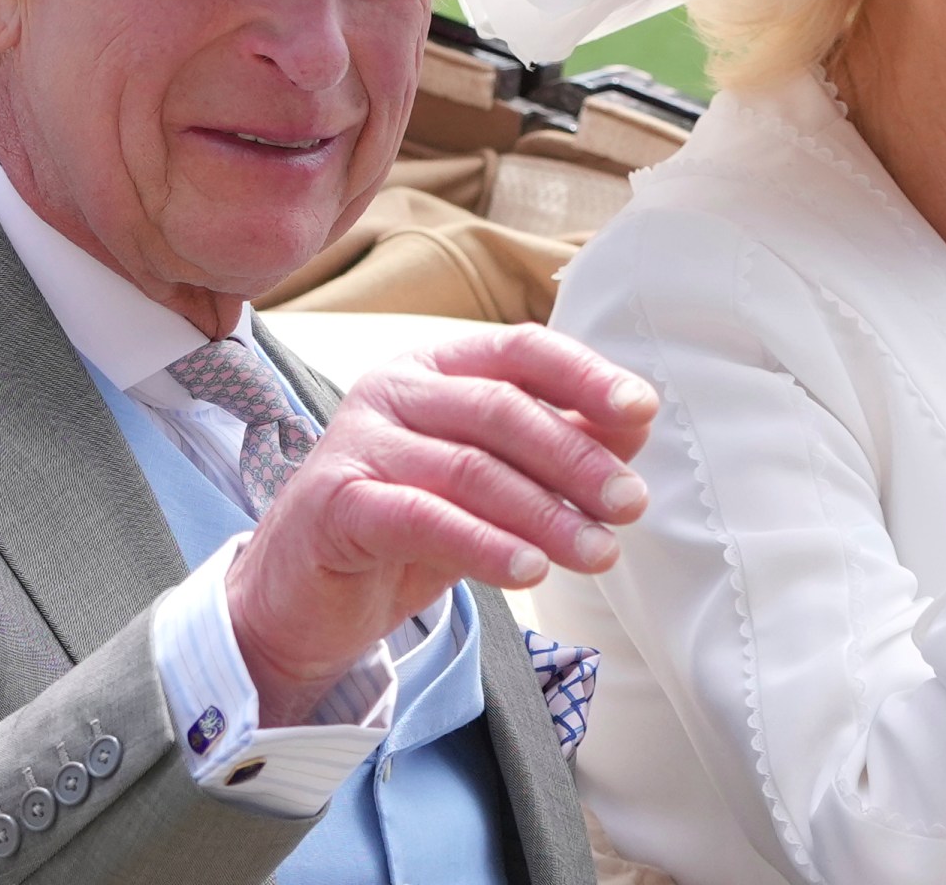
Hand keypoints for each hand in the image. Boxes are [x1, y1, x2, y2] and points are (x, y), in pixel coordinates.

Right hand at [223, 324, 656, 725]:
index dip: (585, 375)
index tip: (642, 409)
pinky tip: (530, 571)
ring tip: (598, 552)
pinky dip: (484, 544)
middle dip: (577, 457)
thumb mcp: (492, 483)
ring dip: (545, 513)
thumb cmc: (408, 527)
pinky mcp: (335, 503)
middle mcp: (394, 388)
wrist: (303, 596)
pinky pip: (422, 517)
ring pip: (469, 467)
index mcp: (437, 366)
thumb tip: (635, 420)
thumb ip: (556, 443)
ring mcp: (358, 441)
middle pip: (501, 407)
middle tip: (630, 503)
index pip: (521, 350)